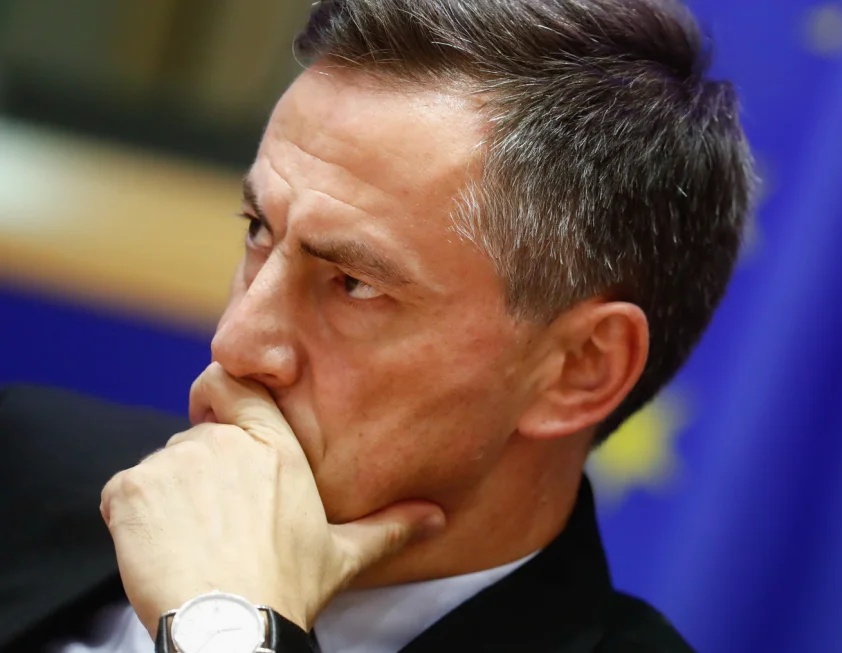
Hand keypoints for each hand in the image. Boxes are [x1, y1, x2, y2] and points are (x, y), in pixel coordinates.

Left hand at [100, 363, 445, 636]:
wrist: (231, 625)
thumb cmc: (287, 588)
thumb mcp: (344, 555)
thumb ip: (389, 527)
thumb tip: (437, 518)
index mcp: (275, 448)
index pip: (232, 383)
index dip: (219, 393)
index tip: (216, 414)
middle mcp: (224, 443)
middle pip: (196, 440)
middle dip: (200, 478)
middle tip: (217, 528)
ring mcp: (174, 462)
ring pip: (162, 470)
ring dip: (168, 502)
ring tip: (192, 547)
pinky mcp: (132, 488)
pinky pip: (124, 494)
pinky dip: (134, 520)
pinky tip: (162, 552)